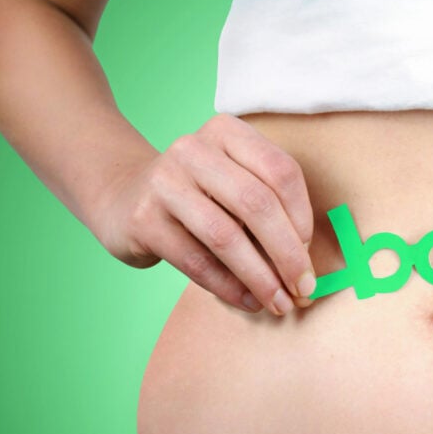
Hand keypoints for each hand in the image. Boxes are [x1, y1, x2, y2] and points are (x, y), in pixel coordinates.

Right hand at [91, 113, 315, 315]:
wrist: (123, 198)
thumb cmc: (198, 197)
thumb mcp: (233, 184)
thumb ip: (269, 212)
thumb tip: (305, 268)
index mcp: (227, 131)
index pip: (281, 172)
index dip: (302, 217)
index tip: (309, 252)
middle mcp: (194, 149)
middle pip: (257, 204)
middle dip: (288, 253)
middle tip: (304, 287)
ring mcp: (164, 182)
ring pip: (226, 236)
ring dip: (260, 278)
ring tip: (279, 302)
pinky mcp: (144, 219)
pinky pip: (196, 261)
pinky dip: (228, 287)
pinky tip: (247, 301)